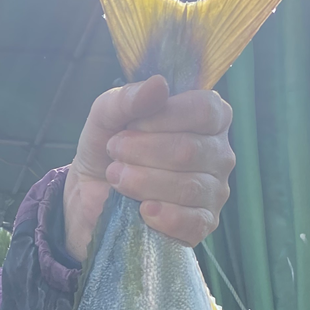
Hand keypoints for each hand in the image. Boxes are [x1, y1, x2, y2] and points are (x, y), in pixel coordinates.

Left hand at [62, 75, 234, 262]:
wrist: (90, 195)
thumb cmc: (109, 148)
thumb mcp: (106, 117)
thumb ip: (128, 98)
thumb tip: (159, 85)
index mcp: (207, 118)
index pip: (205, 110)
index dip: (164, 118)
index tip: (130, 126)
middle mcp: (218, 153)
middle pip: (190, 150)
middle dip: (143, 151)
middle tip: (114, 153)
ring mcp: (214, 191)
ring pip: (188, 186)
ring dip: (143, 182)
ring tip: (116, 177)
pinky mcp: (203, 224)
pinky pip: (193, 222)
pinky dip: (164, 216)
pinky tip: (141, 210)